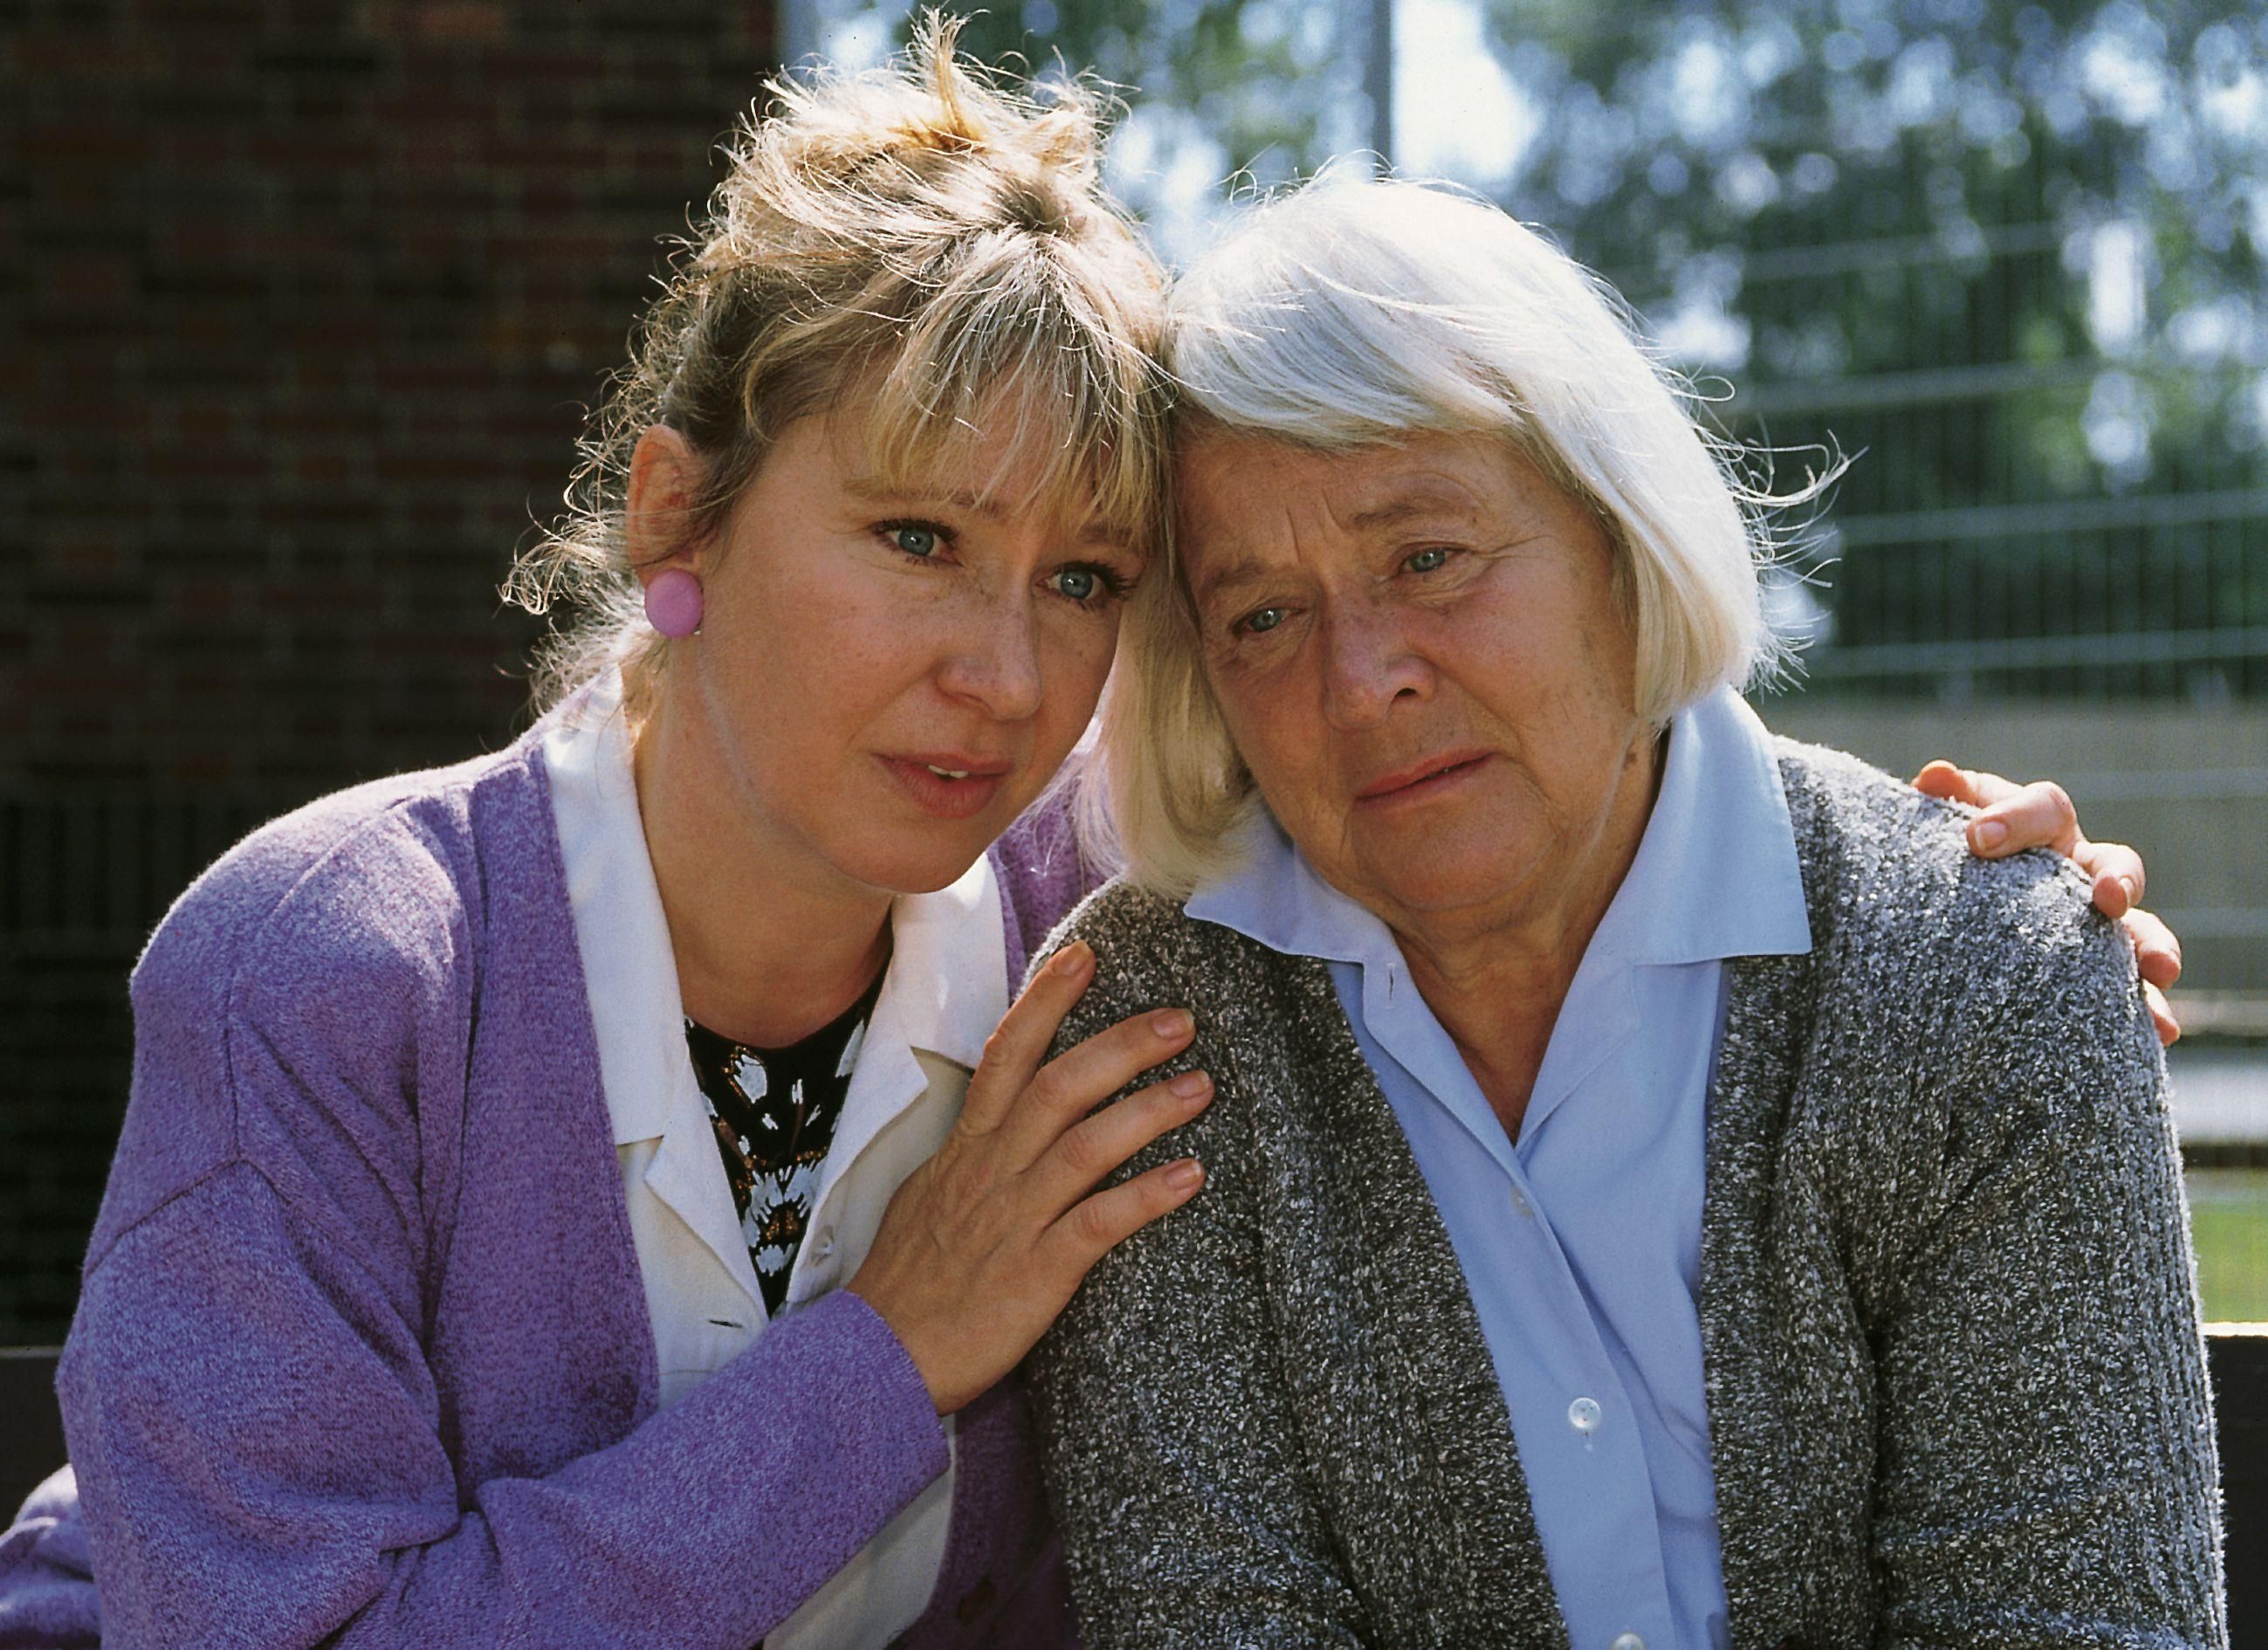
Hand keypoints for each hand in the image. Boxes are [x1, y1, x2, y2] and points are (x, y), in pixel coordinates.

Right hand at [848, 940, 1209, 1413]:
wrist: (873, 1364)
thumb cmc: (905, 1288)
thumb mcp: (927, 1200)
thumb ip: (971, 1159)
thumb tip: (1000, 1125)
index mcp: (966, 1151)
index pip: (1005, 1056)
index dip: (1045, 1002)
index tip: (1084, 958)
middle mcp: (992, 1173)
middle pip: (1059, 1085)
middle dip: (1122, 1045)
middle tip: (1180, 1019)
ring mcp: (1014, 1221)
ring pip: (1086, 1145)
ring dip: (1149, 1110)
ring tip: (1201, 1086)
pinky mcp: (1035, 1274)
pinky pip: (1097, 1224)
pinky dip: (1145, 1197)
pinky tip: (1191, 1177)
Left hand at [1913, 761, 2182, 1044]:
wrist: (1935, 921)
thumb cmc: (1942, 863)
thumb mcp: (1934, 834)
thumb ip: (1941, 805)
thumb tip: (1934, 774)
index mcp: (2038, 827)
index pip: (2045, 808)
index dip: (2017, 819)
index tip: (1977, 839)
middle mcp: (2078, 870)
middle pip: (2114, 865)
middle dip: (2117, 881)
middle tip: (2108, 900)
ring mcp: (2095, 923)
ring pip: (2139, 929)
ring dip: (2153, 946)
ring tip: (2160, 969)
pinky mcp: (2099, 974)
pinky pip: (2133, 992)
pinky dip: (2150, 1008)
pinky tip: (2160, 1031)